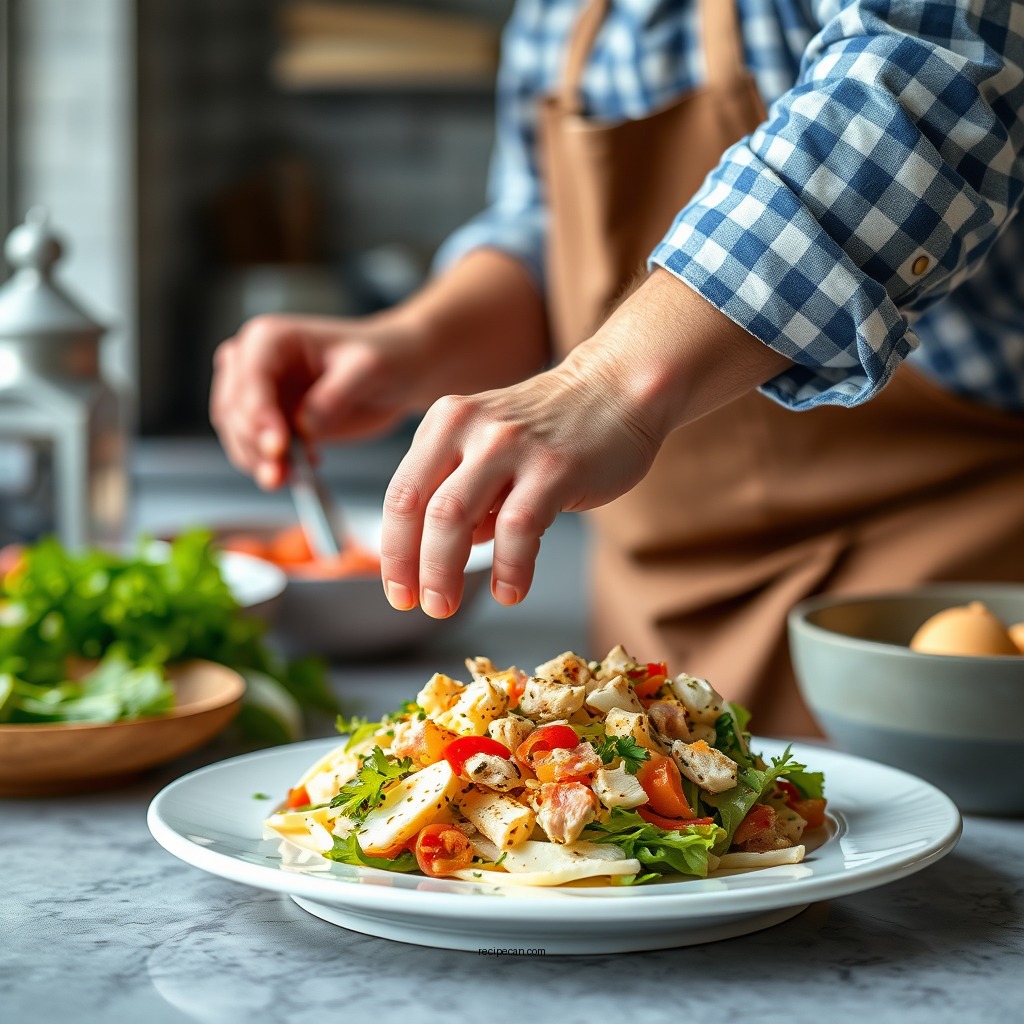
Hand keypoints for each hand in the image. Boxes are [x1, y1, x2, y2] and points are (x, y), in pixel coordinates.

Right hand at [210, 312, 427, 488]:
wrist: (398, 372)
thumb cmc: (383, 357)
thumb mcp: (368, 368)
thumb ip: (334, 395)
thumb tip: (303, 427)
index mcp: (270, 338)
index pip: (250, 378)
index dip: (258, 414)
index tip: (276, 446)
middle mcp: (253, 363)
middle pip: (234, 409)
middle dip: (253, 444)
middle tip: (281, 474)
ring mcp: (259, 394)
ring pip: (237, 433)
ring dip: (256, 461)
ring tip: (288, 480)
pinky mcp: (271, 422)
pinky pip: (255, 449)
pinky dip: (269, 466)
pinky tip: (298, 473)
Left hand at [379, 268, 792, 617]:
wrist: (618, 388)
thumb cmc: (555, 428)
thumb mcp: (490, 449)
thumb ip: (464, 496)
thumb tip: (444, 556)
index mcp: (444, 424)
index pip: (400, 495)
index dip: (392, 550)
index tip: (399, 590)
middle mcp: (468, 428)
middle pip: (417, 507)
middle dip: (410, 566)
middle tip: (421, 604)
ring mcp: (509, 445)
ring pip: (452, 516)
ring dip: (443, 570)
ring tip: (447, 604)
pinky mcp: (553, 467)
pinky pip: (517, 528)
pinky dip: (508, 568)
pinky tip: (509, 591)